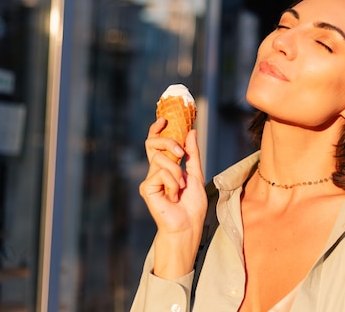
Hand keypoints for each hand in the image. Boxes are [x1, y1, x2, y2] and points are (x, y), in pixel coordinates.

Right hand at [140, 118, 207, 277]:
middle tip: (181, 153)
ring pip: (161, 159)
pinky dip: (173, 183)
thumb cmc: (192, 204)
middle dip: (168, 142)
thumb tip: (192, 131)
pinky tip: (174, 196)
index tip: (165, 119)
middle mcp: (155, 170)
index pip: (157, 143)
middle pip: (153, 143)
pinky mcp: (147, 188)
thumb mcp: (197, 174)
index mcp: (166, 166)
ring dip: (177, 172)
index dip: (157, 129)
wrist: (188, 225)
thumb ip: (193, 154)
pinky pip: (161, 173)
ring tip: (181, 188)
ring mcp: (150, 179)